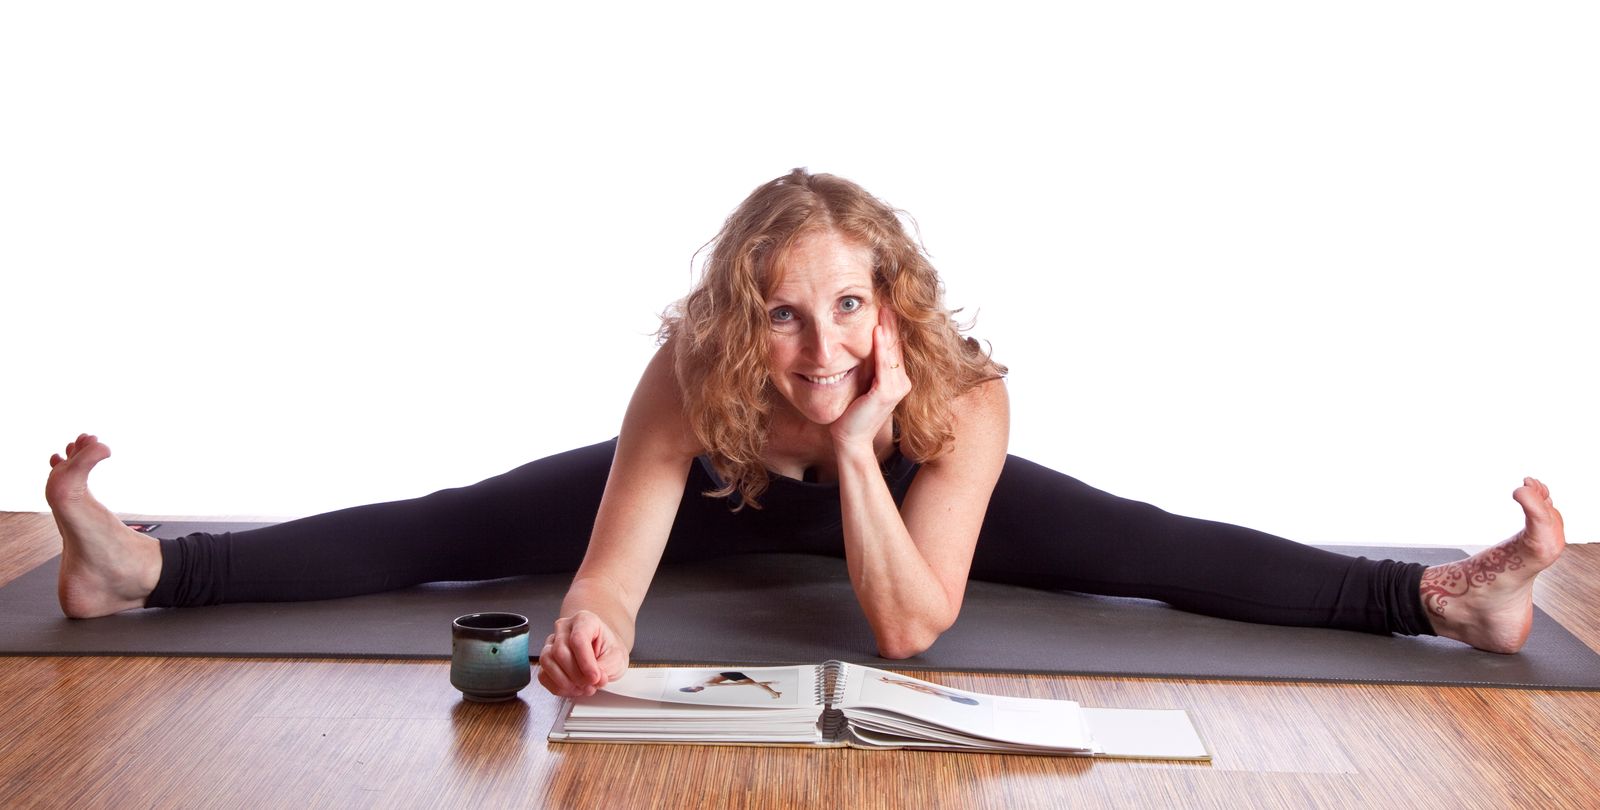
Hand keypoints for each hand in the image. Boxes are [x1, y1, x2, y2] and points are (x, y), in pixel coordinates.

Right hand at [536, 609, 629, 697]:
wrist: (603, 650)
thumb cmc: (608, 649)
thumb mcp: (617, 656)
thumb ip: (606, 667)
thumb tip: (594, 680)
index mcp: (584, 620)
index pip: (577, 639)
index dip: (586, 663)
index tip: (595, 677)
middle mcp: (564, 628)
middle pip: (560, 652)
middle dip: (576, 674)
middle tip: (591, 684)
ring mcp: (552, 643)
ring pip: (547, 662)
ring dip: (565, 681)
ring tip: (583, 688)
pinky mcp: (546, 660)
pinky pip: (543, 675)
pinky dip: (558, 687)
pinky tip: (573, 688)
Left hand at [830, 305, 911, 449]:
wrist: (849, 438)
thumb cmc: (851, 414)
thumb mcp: (862, 385)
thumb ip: (868, 367)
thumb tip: (864, 345)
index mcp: (897, 379)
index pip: (894, 346)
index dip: (890, 326)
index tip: (884, 305)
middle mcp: (902, 382)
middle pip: (896, 345)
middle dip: (891, 322)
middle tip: (886, 298)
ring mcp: (896, 388)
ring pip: (892, 352)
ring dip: (888, 329)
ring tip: (884, 308)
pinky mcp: (886, 393)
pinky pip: (884, 364)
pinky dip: (881, 348)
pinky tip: (878, 332)